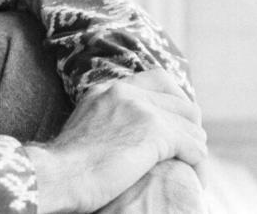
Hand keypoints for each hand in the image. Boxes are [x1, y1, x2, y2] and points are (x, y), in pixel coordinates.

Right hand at [24, 69, 206, 212]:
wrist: (59, 176)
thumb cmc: (68, 165)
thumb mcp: (87, 126)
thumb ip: (110, 118)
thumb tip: (129, 132)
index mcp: (109, 89)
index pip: (159, 79)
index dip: (176, 100)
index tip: (178, 122)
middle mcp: (125, 92)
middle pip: (180, 101)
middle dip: (191, 125)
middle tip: (191, 146)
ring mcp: (140, 109)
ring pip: (191, 124)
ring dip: (196, 146)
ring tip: (193, 166)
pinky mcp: (154, 132)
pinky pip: (193, 145)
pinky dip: (198, 162)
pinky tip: (194, 176)